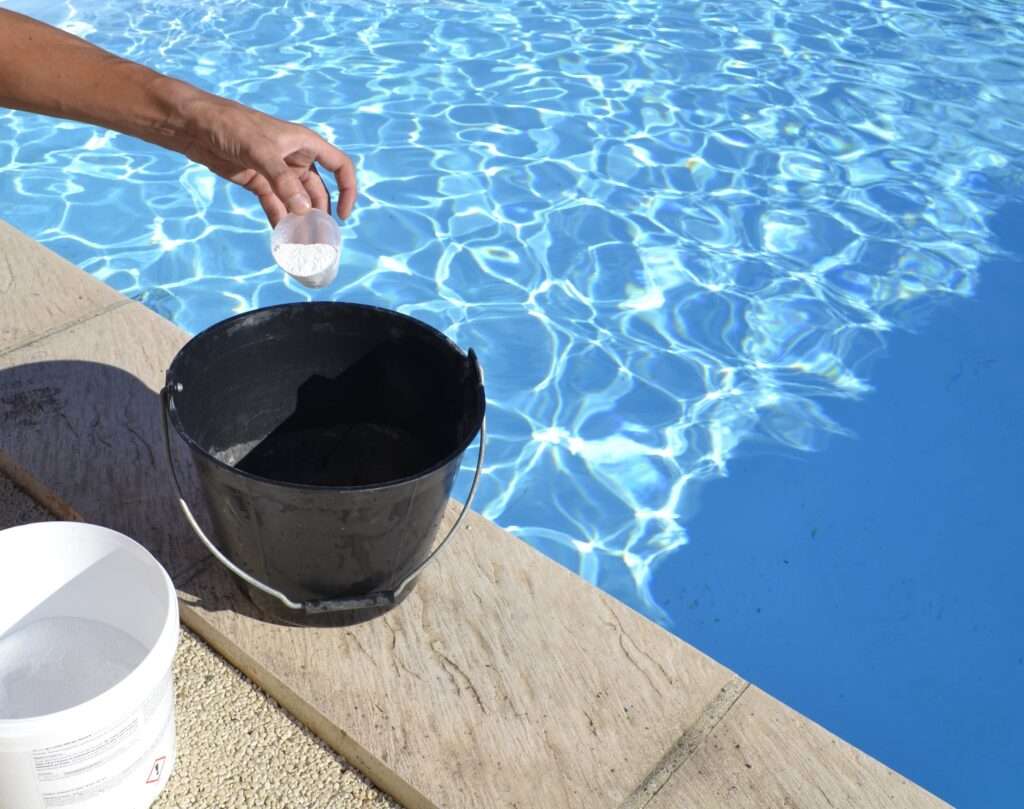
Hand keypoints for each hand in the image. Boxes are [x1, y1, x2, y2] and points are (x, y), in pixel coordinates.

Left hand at [175, 94, 356, 225]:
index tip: (343, 215)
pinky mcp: (258, 182)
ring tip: (302, 243)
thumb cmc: (231, 125)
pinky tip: (280, 236)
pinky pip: (275, 205)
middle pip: (318, 191)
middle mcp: (295, 158)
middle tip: (319, 239)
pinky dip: (279, 220)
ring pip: (296, 202)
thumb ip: (283, 182)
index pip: (340, 166)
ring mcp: (276, 172)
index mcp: (305, 143)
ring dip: (300, 221)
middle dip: (320, 214)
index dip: (347, 190)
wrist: (194, 125)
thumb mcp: (261, 151)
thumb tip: (304, 211)